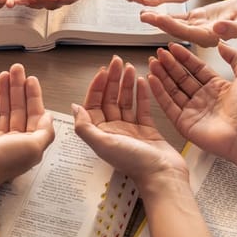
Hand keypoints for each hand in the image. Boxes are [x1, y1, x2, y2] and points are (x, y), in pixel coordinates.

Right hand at [0, 64, 54, 184]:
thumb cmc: (1, 162)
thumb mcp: (33, 146)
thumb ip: (44, 131)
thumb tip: (49, 117)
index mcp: (30, 144)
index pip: (35, 114)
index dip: (33, 95)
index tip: (30, 78)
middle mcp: (15, 142)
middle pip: (19, 110)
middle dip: (18, 89)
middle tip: (16, 69)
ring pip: (4, 112)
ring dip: (5, 93)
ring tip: (3, 75)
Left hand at [72, 56, 186, 185]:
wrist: (162, 174)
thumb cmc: (134, 163)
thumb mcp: (103, 144)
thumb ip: (85, 127)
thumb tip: (74, 107)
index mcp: (101, 134)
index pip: (94, 105)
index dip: (97, 87)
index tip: (103, 71)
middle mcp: (114, 130)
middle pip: (110, 100)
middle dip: (113, 80)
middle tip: (117, 62)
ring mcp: (131, 129)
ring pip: (126, 101)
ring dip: (126, 84)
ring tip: (130, 68)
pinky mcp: (147, 129)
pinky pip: (142, 108)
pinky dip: (142, 94)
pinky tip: (142, 81)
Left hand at [141, 0, 236, 46]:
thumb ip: (234, 28)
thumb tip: (219, 30)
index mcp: (212, 38)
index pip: (189, 34)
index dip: (175, 27)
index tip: (161, 18)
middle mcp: (201, 36)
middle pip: (177, 31)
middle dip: (161, 24)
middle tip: (146, 16)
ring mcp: (197, 29)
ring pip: (175, 25)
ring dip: (160, 20)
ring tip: (144, 13)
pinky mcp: (195, 21)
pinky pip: (178, 19)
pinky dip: (167, 15)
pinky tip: (154, 10)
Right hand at [148, 43, 236, 161]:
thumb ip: (236, 57)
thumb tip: (223, 45)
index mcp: (217, 87)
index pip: (196, 68)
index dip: (184, 57)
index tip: (173, 47)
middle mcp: (204, 99)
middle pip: (182, 78)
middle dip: (170, 65)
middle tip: (159, 53)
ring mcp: (193, 111)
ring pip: (172, 90)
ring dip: (162, 76)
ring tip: (153, 63)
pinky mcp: (184, 123)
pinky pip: (168, 105)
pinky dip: (159, 93)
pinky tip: (152, 80)